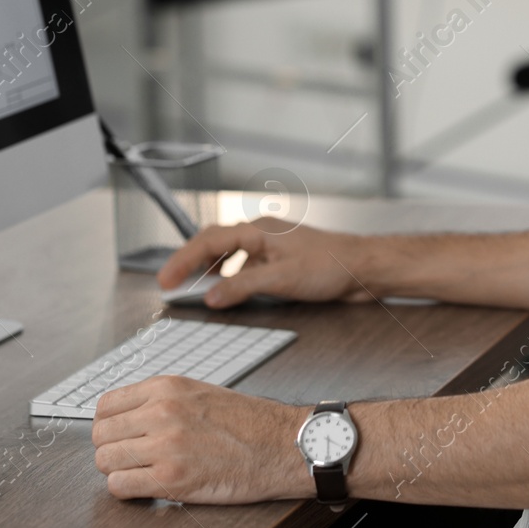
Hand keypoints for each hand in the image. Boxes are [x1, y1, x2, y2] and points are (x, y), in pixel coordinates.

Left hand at [92, 376, 308, 502]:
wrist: (281, 445)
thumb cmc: (247, 422)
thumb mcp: (199, 392)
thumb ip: (161, 400)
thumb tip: (126, 416)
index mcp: (166, 388)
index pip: (106, 405)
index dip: (109, 424)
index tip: (118, 434)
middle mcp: (161, 413)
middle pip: (101, 435)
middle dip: (111, 449)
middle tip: (130, 457)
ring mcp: (164, 446)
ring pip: (105, 462)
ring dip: (118, 470)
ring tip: (141, 472)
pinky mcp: (171, 479)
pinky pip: (120, 487)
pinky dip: (127, 490)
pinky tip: (146, 486)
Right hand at [157, 221, 375, 307]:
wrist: (363, 267)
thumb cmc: (330, 266)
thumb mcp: (282, 279)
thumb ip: (243, 287)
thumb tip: (210, 296)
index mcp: (258, 230)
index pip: (209, 241)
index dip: (183, 260)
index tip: (165, 279)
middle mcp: (262, 234)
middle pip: (215, 243)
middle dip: (190, 263)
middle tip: (171, 284)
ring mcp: (272, 246)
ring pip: (230, 253)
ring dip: (209, 269)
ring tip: (194, 288)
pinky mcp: (281, 260)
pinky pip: (245, 264)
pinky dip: (230, 275)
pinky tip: (231, 289)